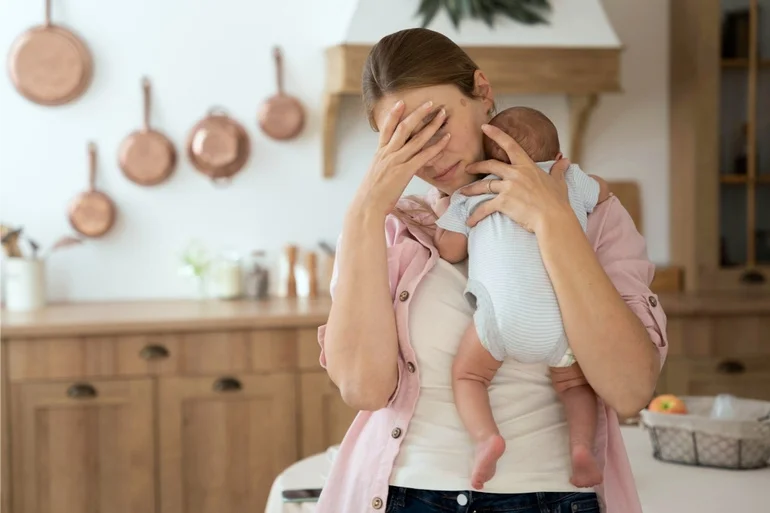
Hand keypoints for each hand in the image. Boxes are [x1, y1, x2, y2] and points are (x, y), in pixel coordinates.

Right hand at [350, 100, 450, 218]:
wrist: (366, 206)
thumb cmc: (371, 195)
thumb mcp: (375, 174)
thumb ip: (384, 165)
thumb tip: (390, 164)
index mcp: (379, 153)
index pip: (386, 128)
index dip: (394, 114)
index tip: (401, 102)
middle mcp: (387, 154)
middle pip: (404, 127)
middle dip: (418, 113)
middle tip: (430, 103)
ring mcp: (396, 161)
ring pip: (416, 138)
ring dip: (431, 125)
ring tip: (442, 114)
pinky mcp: (405, 172)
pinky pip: (423, 155)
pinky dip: (436, 146)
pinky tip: (446, 139)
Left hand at [459, 124, 572, 232]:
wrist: (554, 218)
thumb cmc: (557, 202)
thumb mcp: (559, 182)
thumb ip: (558, 170)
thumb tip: (565, 161)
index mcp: (527, 166)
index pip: (510, 144)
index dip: (496, 134)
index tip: (484, 127)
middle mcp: (515, 173)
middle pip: (490, 165)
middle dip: (476, 166)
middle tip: (467, 168)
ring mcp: (508, 187)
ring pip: (483, 186)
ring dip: (471, 190)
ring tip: (462, 193)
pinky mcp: (503, 202)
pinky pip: (484, 208)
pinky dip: (476, 215)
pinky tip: (469, 221)